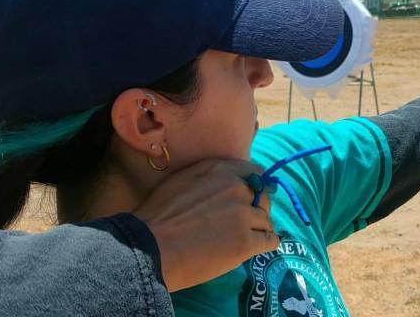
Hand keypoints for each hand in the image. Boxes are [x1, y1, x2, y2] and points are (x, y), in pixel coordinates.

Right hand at [132, 158, 277, 291]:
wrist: (149, 247)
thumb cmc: (157, 216)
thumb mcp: (182, 180)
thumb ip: (209, 179)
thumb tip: (226, 184)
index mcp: (220, 170)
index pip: (255, 173)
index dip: (255, 187)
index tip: (251, 198)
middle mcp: (237, 187)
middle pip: (262, 197)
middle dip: (256, 209)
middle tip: (244, 223)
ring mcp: (244, 214)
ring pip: (265, 221)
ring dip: (258, 229)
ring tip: (243, 239)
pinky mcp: (247, 242)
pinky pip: (270, 241)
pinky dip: (265, 245)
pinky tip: (256, 248)